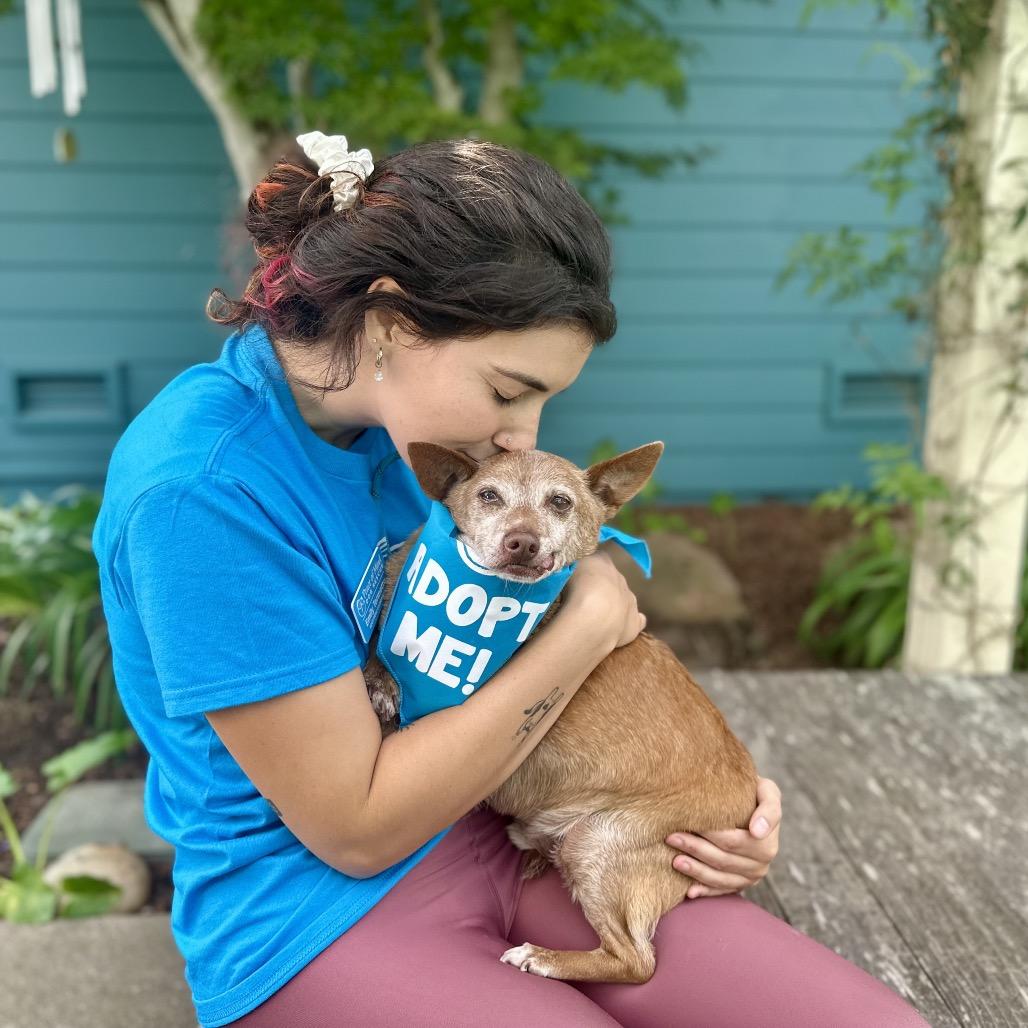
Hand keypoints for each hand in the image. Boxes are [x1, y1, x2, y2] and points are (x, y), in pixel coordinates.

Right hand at [565, 549, 645, 649]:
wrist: (592, 617)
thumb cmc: (576, 587)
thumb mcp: (567, 564)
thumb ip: (572, 561)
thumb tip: (572, 561)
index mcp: (603, 561)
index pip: (597, 558)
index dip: (588, 568)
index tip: (577, 576)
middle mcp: (620, 578)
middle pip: (611, 579)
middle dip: (600, 587)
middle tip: (582, 599)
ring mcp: (630, 601)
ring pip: (623, 599)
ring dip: (612, 605)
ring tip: (594, 617)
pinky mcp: (634, 623)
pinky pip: (638, 620)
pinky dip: (630, 621)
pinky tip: (620, 627)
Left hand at [664, 776, 781, 898]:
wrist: (753, 805)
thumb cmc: (756, 793)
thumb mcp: (768, 792)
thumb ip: (769, 809)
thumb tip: (757, 832)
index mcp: (767, 845)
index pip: (732, 842)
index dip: (710, 836)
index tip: (692, 827)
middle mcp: (761, 865)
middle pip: (722, 860)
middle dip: (695, 849)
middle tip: (671, 837)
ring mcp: (750, 878)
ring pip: (719, 878)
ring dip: (695, 870)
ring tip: (674, 860)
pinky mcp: (739, 884)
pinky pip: (720, 890)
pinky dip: (705, 891)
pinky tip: (689, 890)